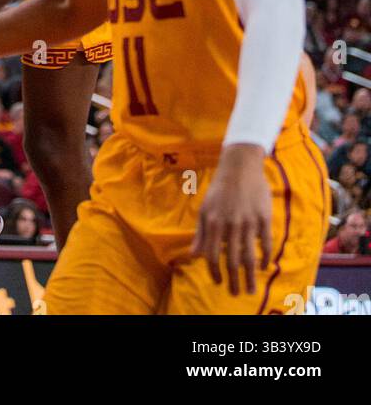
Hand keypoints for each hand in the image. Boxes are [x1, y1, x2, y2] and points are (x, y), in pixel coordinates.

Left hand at [190, 144, 272, 294]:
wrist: (239, 166)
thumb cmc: (219, 189)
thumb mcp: (205, 209)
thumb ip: (200, 233)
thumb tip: (194, 255)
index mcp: (213, 222)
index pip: (212, 255)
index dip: (215, 272)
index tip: (219, 283)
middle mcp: (230, 224)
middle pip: (232, 260)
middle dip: (233, 281)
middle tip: (236, 294)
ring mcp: (248, 221)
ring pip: (250, 256)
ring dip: (250, 276)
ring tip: (250, 289)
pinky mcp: (264, 217)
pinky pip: (266, 243)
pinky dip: (265, 258)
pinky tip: (263, 266)